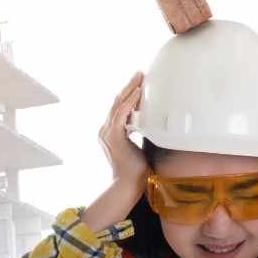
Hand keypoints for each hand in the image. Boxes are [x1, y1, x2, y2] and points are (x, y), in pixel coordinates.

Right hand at [98, 71, 149, 186]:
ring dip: (130, 89)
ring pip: (118, 104)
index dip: (128, 94)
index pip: (118, 107)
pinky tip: (138, 93)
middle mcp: (105, 130)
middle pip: (117, 102)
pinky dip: (129, 102)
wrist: (127, 184)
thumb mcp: (138, 146)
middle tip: (140, 74)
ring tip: (140, 78)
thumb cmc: (135, 169)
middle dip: (129, 86)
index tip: (138, 83)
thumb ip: (140, 133)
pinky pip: (121, 114)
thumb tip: (152, 124)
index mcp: (110, 132)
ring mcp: (107, 132)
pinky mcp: (113, 136)